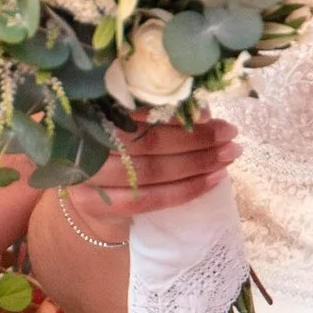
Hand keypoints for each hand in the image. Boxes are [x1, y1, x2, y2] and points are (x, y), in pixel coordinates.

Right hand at [59, 112, 240, 245]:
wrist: (90, 192)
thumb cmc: (116, 146)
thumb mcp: (124, 120)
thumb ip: (152, 111)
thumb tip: (201, 108)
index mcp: (88, 109)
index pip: (137, 109)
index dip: (174, 113)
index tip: (209, 113)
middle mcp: (82, 140)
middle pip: (147, 142)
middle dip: (195, 139)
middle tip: (230, 135)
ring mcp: (84, 176)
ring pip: (150, 172)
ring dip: (196, 165)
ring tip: (228, 156)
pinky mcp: (94, 204)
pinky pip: (148, 200)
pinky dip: (184, 191)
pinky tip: (212, 181)